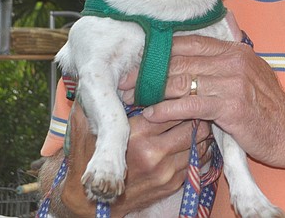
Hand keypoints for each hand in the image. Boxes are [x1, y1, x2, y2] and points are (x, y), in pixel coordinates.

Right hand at [61, 101, 212, 215]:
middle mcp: (153, 153)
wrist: (92, 203)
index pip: (171, 108)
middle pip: (191, 124)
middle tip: (193, 104)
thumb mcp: (86, 131)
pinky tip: (191, 139)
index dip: (178, 98)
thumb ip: (93, 106)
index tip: (180, 93)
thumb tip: (92, 81)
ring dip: (198, 129)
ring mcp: (166, 171)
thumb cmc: (89, 161)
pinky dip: (198, 147)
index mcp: (135, 135)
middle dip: (193, 112)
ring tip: (195, 120)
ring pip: (198, 142)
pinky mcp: (173, 184)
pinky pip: (196, 160)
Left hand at [140, 33, 284, 174]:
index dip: (160, 52)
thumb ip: (226, 63)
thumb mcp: (251, 75)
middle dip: (148, 72)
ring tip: (131, 98)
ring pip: (181, 81)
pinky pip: (189, 105)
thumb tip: (201, 55)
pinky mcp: (229, 106)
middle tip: (124, 82)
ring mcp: (231, 82)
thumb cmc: (268, 110)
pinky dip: (167, 110)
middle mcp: (233, 61)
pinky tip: (152, 114)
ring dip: (151, 91)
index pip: (190, 43)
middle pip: (180, 61)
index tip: (139, 61)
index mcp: (235, 51)